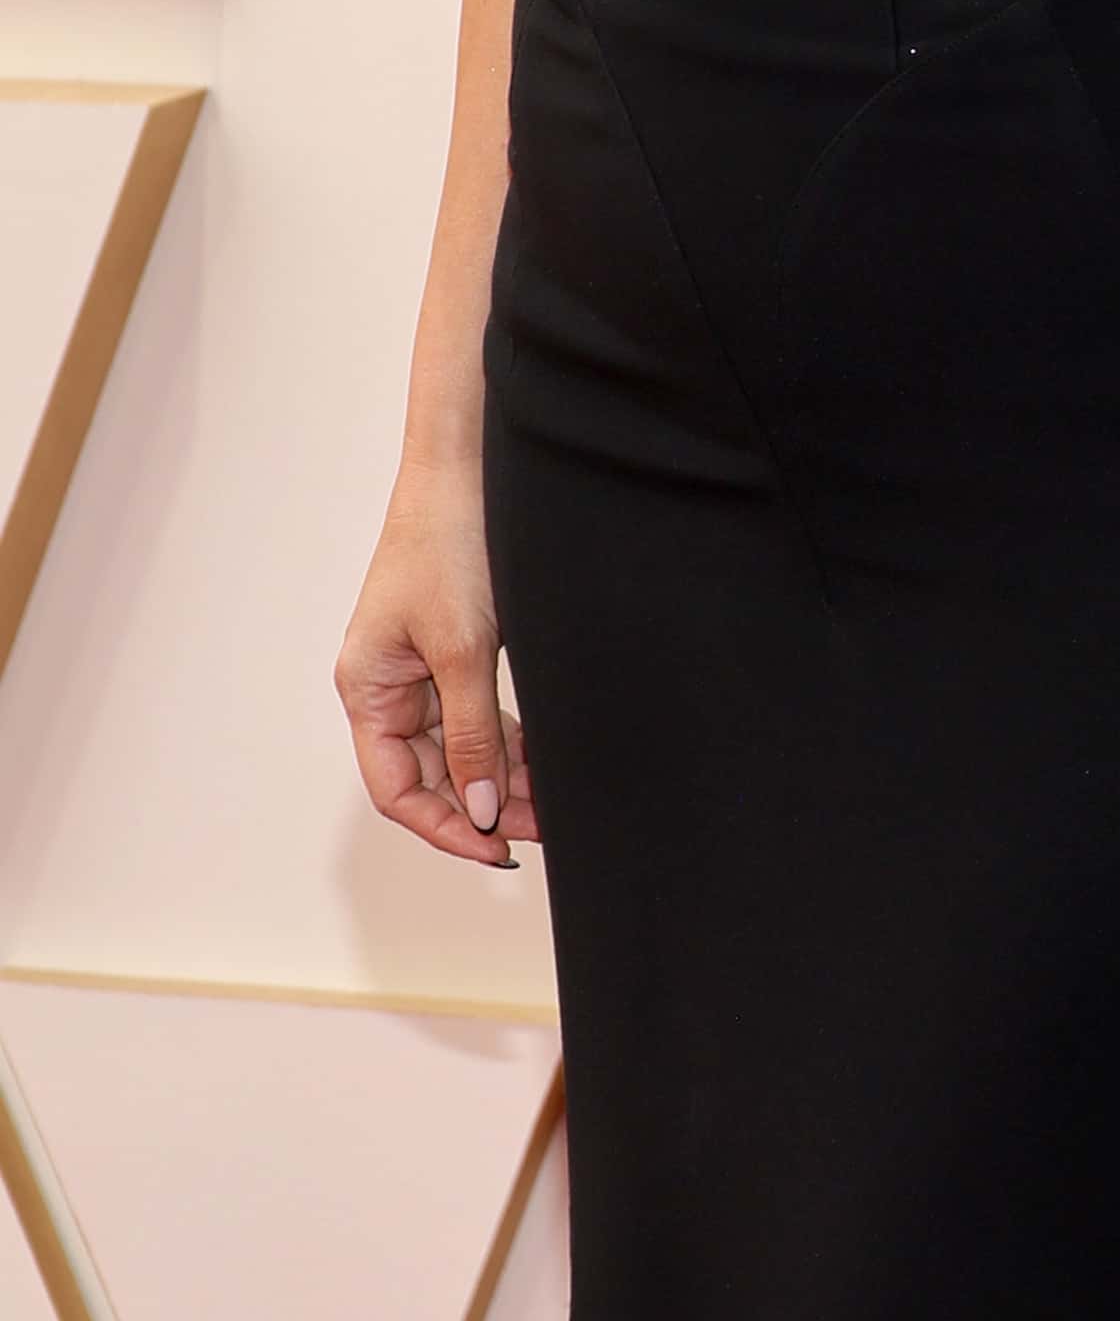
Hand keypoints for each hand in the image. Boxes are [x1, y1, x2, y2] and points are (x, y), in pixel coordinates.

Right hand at [337, 480, 536, 870]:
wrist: (467, 472)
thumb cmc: (449, 547)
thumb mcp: (463, 648)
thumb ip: (472, 733)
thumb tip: (478, 808)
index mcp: (367, 691)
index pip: (397, 788)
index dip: (444, 826)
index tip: (494, 848)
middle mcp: (386, 689)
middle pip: (431, 774)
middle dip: (482, 806)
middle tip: (540, 829)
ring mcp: (419, 673)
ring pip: (458, 749)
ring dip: (500, 778)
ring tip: (550, 805)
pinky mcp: (452, 654)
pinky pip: (475, 716)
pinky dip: (506, 741)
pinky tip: (542, 761)